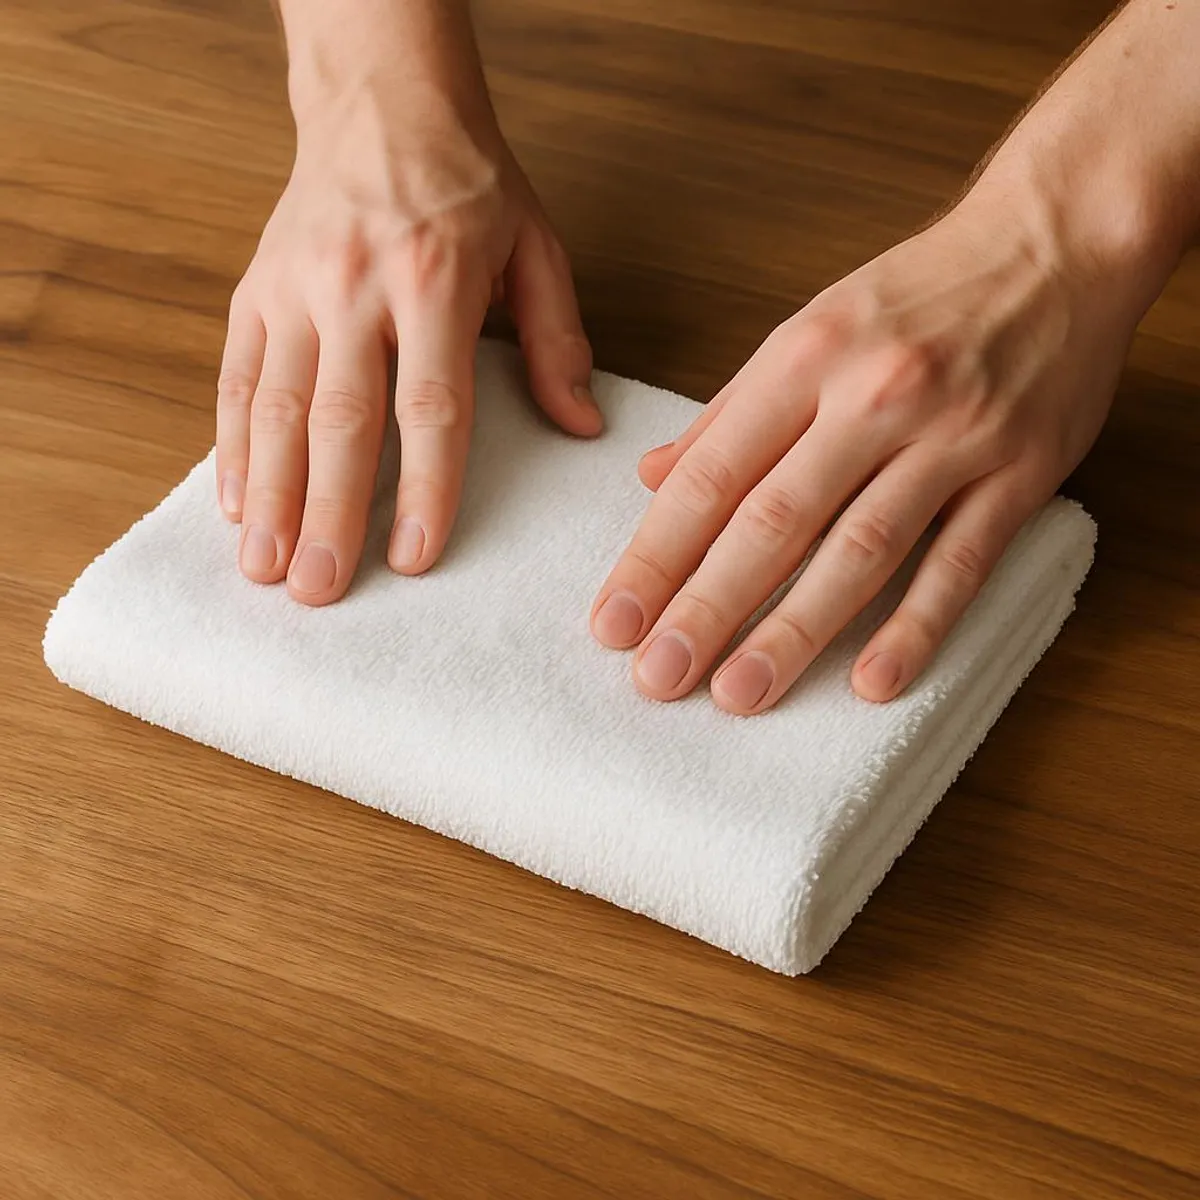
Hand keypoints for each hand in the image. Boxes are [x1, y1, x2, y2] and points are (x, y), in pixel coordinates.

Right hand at [216, 66, 597, 603]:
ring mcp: (295, 290)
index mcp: (434, 283)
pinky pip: (237, 377)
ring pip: (276, 407)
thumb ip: (557, 341)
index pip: (430, 406)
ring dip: (270, 495)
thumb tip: (581, 426)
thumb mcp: (537, 249)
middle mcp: (355, 289)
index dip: (425, 488)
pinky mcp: (255, 291)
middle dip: (330, 513)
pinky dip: (232, 445)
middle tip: (321, 589)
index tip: (417, 557)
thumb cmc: (466, 185)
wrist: (381, 104)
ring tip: (267, 569)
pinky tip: (237, 504)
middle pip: (341, 421)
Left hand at [590, 202, 1138, 711]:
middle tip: (658, 678)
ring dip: (795, 631)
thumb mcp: (809, 328)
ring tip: (740, 694)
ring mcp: (949, 438)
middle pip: (773, 522)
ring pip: (859, 550)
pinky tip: (874, 681)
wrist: (1057, 240)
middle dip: (706, 608)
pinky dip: (918, 625)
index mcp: (804, 360)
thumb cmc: (921, 292)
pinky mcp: (1018, 473)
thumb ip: (729, 412)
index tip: (614, 622)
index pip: (711, 476)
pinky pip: (961, 562)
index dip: (656, 556)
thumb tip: (652, 477)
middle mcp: (871, 398)